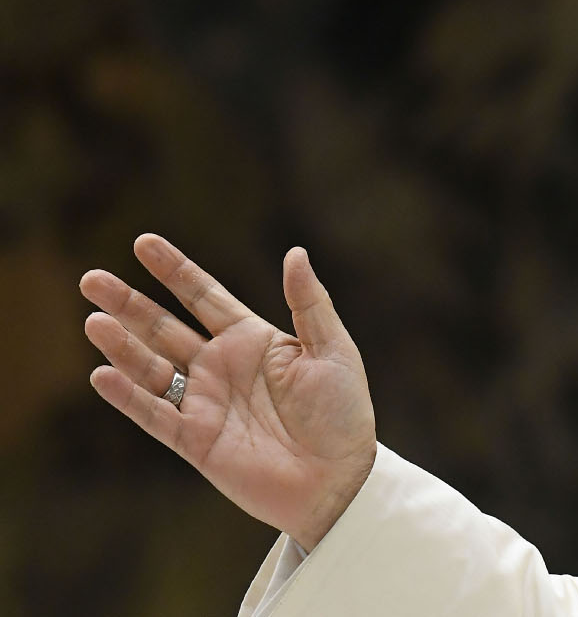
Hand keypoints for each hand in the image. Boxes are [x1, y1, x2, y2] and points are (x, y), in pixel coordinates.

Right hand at [80, 234, 376, 550]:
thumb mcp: (332, 349)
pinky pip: (154, 415)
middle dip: (128, 303)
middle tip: (91, 279)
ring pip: (151, 367)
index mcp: (251, 339)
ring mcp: (204, 402)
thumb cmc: (343, 413)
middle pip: (163, 327)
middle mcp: (220, 366)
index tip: (142, 242)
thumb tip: (296, 253)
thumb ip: (309, 303)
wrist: (340, 478)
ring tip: (94, 321)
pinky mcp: (195, 440)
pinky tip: (103, 374)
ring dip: (122, 346)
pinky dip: (128, 396)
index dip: (174, 270)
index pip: (203, 296)